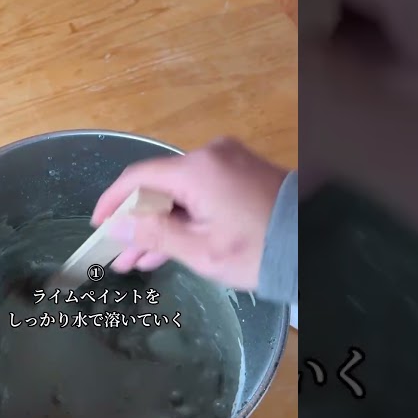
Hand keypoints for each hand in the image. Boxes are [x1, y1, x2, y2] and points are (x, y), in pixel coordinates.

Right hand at [90, 138, 287, 291]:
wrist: (319, 245)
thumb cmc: (259, 250)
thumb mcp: (200, 250)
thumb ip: (154, 235)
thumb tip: (116, 228)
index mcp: (197, 169)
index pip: (137, 178)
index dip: (112, 203)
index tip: (97, 226)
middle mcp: (211, 156)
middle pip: (159, 186)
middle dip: (137, 223)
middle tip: (118, 256)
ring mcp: (229, 163)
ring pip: (179, 193)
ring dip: (160, 224)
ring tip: (137, 261)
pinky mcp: (243, 174)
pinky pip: (201, 193)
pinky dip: (184, 216)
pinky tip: (167, 246)